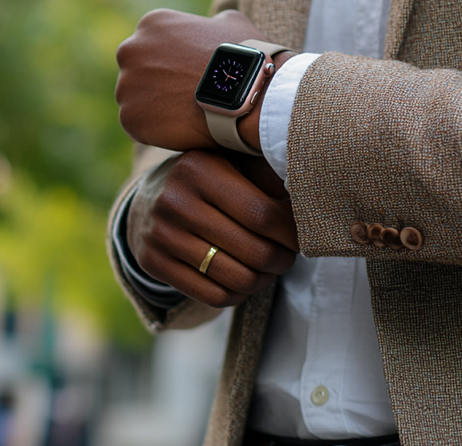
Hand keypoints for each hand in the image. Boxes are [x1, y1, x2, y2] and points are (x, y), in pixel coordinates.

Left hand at [115, 8, 267, 151]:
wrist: (246, 94)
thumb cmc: (245, 58)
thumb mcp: (232, 23)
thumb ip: (212, 23)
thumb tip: (213, 25)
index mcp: (152, 24)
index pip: (152, 46)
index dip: (172, 63)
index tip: (190, 75)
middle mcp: (130, 50)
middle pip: (138, 71)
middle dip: (158, 83)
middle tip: (186, 96)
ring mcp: (126, 85)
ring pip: (136, 99)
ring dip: (156, 107)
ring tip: (186, 115)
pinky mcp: (129, 117)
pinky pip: (137, 125)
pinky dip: (156, 130)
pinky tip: (181, 129)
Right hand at [127, 150, 297, 307]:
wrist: (148, 197)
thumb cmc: (210, 179)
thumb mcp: (235, 164)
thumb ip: (269, 176)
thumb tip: (312, 198)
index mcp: (201, 169)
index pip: (263, 214)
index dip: (291, 233)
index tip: (302, 236)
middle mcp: (176, 201)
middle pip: (254, 251)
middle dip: (282, 259)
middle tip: (288, 255)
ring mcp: (161, 235)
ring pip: (237, 279)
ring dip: (264, 279)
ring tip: (270, 267)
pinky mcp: (154, 264)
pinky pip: (214, 297)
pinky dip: (240, 295)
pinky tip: (247, 280)